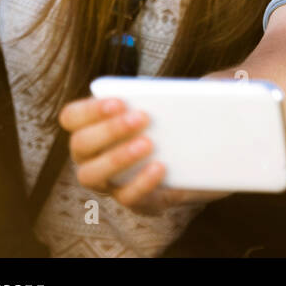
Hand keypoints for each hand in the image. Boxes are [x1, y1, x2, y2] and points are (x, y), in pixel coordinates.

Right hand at [58, 97, 226, 214]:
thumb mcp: (183, 100)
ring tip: (148, 143)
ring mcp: (112, 182)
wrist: (213, 156)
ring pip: (92, 176)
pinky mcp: (140, 201)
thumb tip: (202, 84)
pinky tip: (161, 167)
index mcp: (96, 126)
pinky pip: (129, 198)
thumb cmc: (185, 119)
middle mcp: (94, 156)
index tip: (119, 102)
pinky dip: (142, 183)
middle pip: (80, 145)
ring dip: (117, 158)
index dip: (90, 109)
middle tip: (142, 117)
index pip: (72, 117)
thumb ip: (180, 89)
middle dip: (108, 130)